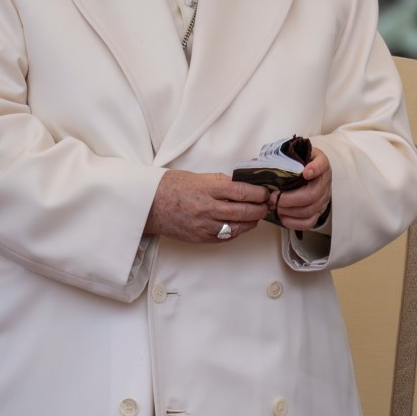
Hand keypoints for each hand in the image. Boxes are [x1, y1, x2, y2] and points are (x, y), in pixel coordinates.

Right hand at [144, 170, 269, 242]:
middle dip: (259, 208)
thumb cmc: (172, 187)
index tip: (265, 192)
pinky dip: (237, 231)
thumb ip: (222, 182)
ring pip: (238, 227)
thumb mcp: (199, 177)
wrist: (150, 205)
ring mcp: (204, 226)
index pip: (241, 191)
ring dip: (251, 221)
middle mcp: (207, 208)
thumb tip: (244, 184)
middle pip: (243, 211)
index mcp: (207, 188)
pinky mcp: (201, 238)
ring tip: (256, 215)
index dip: (258, 193)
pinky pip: (226, 237)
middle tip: (266, 204)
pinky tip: (241, 225)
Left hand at [270, 147, 331, 231]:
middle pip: (312, 194)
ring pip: (310, 210)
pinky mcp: (318, 211)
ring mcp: (323, 197)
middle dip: (290, 198)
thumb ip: (277, 158)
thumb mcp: (290, 155)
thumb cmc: (296, 164)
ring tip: (274, 207)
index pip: (322, 164)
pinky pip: (309, 222)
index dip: (315, 169)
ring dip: (289, 211)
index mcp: (319, 162)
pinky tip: (282, 217)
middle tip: (273, 198)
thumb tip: (255, 164)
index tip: (305, 173)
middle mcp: (324, 181)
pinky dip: (294, 222)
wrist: (306, 172)